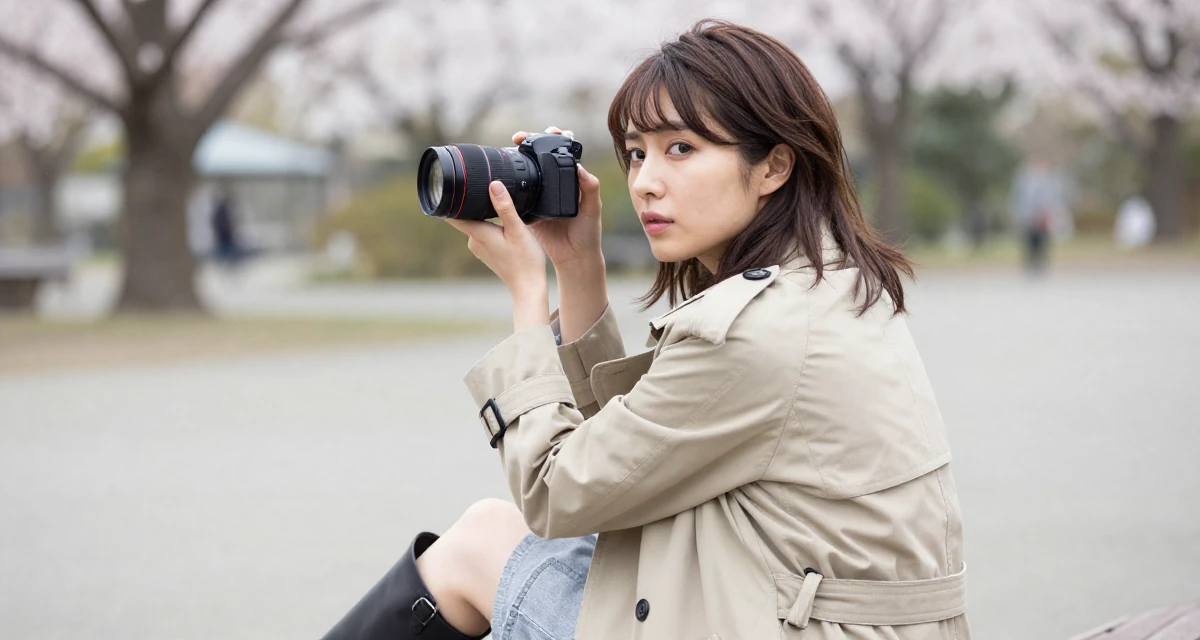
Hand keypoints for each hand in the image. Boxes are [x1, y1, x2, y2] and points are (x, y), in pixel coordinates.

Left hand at [446, 181, 547, 303]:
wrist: (528, 287)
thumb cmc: (525, 260)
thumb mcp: (518, 230)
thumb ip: (505, 207)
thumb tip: (494, 185)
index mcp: (478, 234)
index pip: (453, 215)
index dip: (450, 201)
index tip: (451, 187)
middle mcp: (474, 242)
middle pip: (466, 217)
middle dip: (473, 204)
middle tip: (483, 189)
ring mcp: (479, 249)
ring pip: (476, 224)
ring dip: (484, 215)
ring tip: (497, 206)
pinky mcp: (487, 253)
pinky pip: (483, 234)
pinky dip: (490, 226)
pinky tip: (502, 225)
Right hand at [512, 126, 603, 269]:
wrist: (573, 257)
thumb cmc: (588, 232)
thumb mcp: (593, 209)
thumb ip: (590, 189)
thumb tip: (581, 168)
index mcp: (571, 180)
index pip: (563, 152)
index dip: (556, 138)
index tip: (550, 132)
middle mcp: (554, 184)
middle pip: (541, 156)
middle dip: (532, 141)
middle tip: (522, 137)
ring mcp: (540, 195)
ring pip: (528, 170)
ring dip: (518, 155)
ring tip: (513, 145)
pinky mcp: (528, 208)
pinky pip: (517, 192)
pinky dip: (509, 181)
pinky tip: (503, 172)